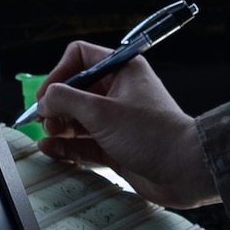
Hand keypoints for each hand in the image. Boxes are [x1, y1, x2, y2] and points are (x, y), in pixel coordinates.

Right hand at [35, 40, 217, 207]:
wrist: (185, 170)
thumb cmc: (154, 135)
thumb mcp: (102, 112)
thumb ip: (67, 100)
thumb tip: (45, 98)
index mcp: (122, 71)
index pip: (80, 58)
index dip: (59, 74)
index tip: (46, 96)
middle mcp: (119, 92)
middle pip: (75, 90)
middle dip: (56, 105)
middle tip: (47, 121)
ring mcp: (117, 120)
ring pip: (77, 118)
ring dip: (59, 126)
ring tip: (49, 136)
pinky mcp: (115, 145)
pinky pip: (84, 142)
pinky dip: (67, 145)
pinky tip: (51, 150)